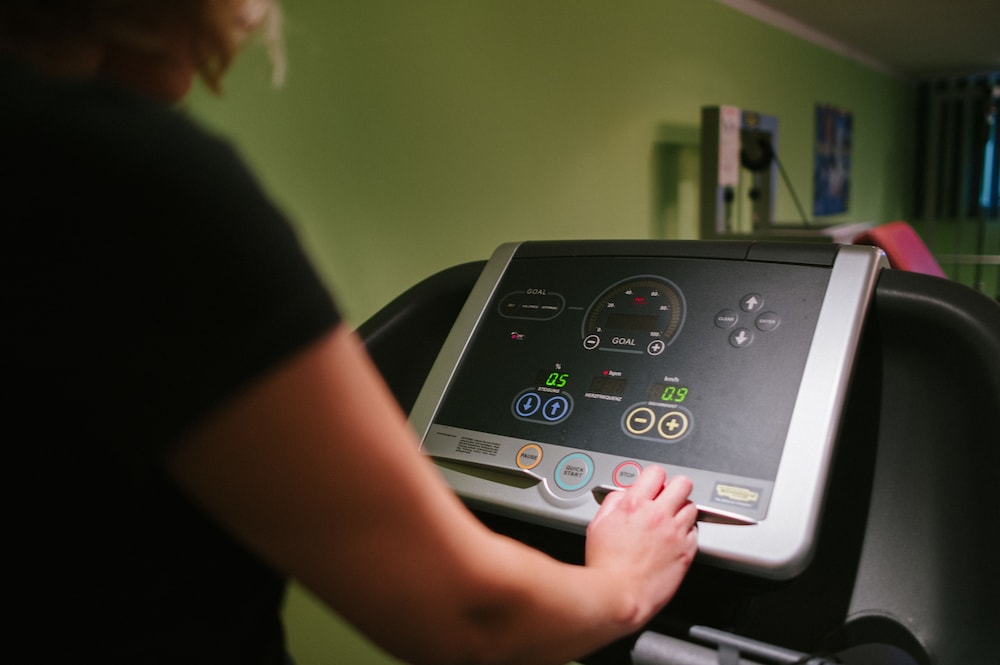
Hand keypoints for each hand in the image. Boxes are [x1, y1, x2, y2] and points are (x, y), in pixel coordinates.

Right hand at [584, 466, 697, 626]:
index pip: (655, 473)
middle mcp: (657, 515)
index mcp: (634, 505)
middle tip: (669, 498)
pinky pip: (696, 532)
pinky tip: (674, 540)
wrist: (618, 595)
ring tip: (671, 521)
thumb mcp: (598, 525)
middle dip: (675, 488)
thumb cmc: (605, 566)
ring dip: (682, 510)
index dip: (654, 478)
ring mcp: (674, 533)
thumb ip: (613, 503)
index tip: (653, 486)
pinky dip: (687, 533)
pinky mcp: (686, 552)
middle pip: (682, 484)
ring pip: (692, 506)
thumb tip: (624, 494)